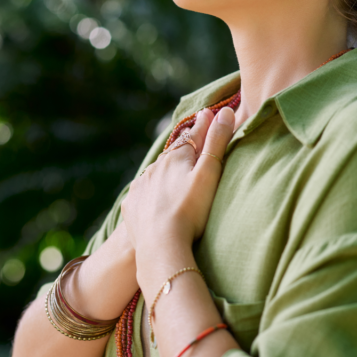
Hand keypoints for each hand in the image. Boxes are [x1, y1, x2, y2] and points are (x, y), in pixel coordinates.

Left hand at [121, 106, 235, 251]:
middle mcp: (155, 167)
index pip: (193, 135)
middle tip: (193, 144)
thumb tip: (224, 111)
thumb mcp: (209, 173)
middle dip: (184, 149)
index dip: (203, 126)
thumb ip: (217, 141)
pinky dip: (152, 193)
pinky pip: (143, 194)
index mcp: (176, 156)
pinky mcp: (132, 205)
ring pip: (157, 173)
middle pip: (173, 154)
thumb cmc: (191, 210)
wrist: (161, 245)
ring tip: (175, 175)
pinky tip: (156, 200)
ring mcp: (141, 186)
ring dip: (166, 171)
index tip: (208, 114)